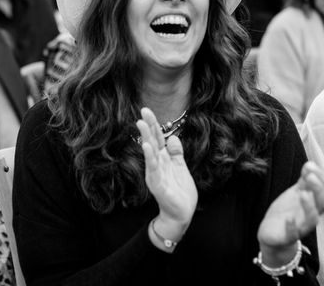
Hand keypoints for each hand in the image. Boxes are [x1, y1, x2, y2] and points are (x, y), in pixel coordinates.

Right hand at [136, 107, 196, 236]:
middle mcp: (156, 164)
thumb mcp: (180, 167)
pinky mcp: (157, 184)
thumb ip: (176, 153)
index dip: (153, 125)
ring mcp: (155, 174)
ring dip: (146, 137)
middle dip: (148, 126)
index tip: (147, 110)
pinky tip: (147, 146)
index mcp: (163, 159)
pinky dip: (150, 157)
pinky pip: (153, 168)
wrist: (181, 213)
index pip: (157, 139)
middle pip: (151, 142)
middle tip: (143, 111)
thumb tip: (173, 137)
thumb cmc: (179, 191)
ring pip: (150, 152)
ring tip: (142, 124)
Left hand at [257, 161, 323, 265]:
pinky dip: (292, 227)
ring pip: (312, 220)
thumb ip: (304, 181)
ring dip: (309, 207)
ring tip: (302, 194)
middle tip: (310, 176)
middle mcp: (310, 214)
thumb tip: (310, 163)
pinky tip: (288, 220)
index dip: (322, 177)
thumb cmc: (287, 210)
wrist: (272, 233)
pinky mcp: (288, 236)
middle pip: (323, 203)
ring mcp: (300, 226)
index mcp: (313, 201)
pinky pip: (293, 234)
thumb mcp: (295, 193)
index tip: (310, 165)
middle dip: (319, 189)